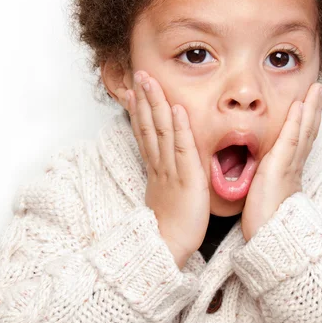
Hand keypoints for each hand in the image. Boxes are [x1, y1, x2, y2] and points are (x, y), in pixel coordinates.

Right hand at [119, 71, 209, 268]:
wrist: (167, 248)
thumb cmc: (169, 225)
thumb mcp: (163, 196)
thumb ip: (164, 177)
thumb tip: (163, 167)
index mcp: (155, 168)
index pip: (145, 132)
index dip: (139, 110)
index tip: (135, 90)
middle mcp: (159, 164)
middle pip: (149, 125)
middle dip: (144, 98)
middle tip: (139, 74)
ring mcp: (171, 169)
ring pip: (162, 130)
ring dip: (156, 104)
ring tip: (151, 81)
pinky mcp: (186, 177)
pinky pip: (182, 148)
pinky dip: (180, 127)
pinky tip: (177, 108)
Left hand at [241, 82, 321, 242]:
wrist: (270, 237)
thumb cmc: (264, 219)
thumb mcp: (265, 192)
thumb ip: (265, 178)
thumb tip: (260, 172)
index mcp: (289, 169)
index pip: (300, 139)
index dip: (306, 120)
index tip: (309, 103)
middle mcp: (293, 164)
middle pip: (308, 130)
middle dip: (315, 108)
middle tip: (319, 88)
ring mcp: (289, 164)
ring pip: (305, 130)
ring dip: (311, 107)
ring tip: (316, 88)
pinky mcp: (281, 166)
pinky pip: (291, 139)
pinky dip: (297, 122)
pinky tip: (300, 105)